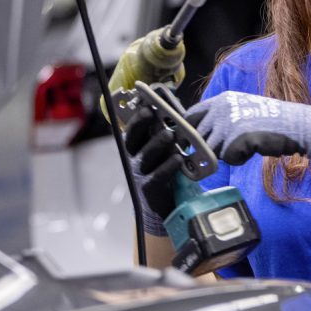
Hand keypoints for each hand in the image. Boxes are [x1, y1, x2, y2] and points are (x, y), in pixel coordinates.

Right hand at [123, 106, 185, 235]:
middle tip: (151, 113)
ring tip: (169, 134)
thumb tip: (176, 112)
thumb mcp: (164, 151)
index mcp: (136, 148)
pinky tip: (178, 159)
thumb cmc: (166, 171)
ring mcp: (139, 175)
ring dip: (157, 143)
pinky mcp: (149, 189)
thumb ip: (165, 135)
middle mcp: (133, 160)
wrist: (166, 205)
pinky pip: (157, 176)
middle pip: (133, 140)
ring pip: (145, 157)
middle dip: (141, 125)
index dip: (137, 118)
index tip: (146, 106)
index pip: (133, 130)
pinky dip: (167, 166)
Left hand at [186, 91, 310, 165]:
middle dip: (207, 147)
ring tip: (245, 145)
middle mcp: (220, 110)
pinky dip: (239, 159)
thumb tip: (199, 133)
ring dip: (226, 153)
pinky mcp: (234, 141)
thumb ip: (221, 116)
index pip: (190, 115)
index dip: (187, 131)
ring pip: (212, 150)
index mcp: (220, 100)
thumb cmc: (270, 118)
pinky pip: (228, 159)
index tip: (189, 142)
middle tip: (221, 150)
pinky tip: (252, 150)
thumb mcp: (241, 107)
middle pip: (198, 136)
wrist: (293, 125)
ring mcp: (226, 126)